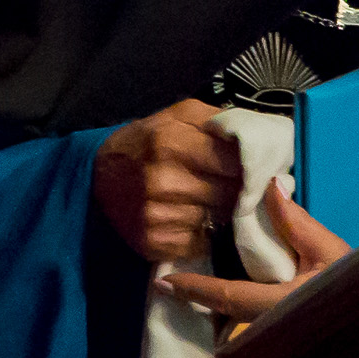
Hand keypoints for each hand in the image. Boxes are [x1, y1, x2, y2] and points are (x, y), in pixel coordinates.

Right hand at [93, 99, 242, 261]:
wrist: (98, 176)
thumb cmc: (147, 141)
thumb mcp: (179, 115)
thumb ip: (219, 120)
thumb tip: (260, 136)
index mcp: (171, 142)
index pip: (235, 162)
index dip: (248, 165)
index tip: (251, 167)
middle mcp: (163, 181)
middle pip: (230, 194)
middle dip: (237, 189)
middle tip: (230, 183)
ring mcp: (156, 215)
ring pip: (218, 220)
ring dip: (219, 212)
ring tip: (207, 199)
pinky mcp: (153, 242)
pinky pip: (200, 242)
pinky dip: (202, 232)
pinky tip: (190, 218)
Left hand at [159, 179, 352, 325]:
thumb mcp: (329, 249)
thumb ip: (295, 222)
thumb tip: (269, 186)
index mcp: (279, 303)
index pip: (226, 296)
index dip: (194, 289)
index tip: (165, 281)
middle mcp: (273, 322)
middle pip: (225, 312)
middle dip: (200, 299)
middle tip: (173, 283)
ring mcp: (280, 330)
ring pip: (237, 318)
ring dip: (216, 302)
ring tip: (195, 285)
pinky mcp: (289, 328)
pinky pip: (251, 317)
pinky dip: (235, 305)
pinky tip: (228, 294)